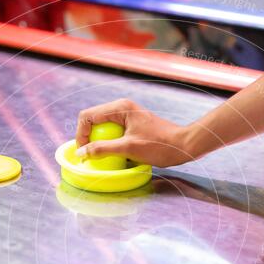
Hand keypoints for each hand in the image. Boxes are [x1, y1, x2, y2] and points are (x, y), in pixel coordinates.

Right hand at [75, 99, 193, 167]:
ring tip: (99, 155)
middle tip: (88, 155)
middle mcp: (122, 108)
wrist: (183, 145)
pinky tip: (114, 154)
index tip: (83, 152)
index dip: (80, 134)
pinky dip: (109, 142)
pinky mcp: (132, 124)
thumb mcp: (128, 148)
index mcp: (119, 108)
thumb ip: (102, 149)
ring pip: (102, 127)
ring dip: (98, 140)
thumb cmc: (160, 145)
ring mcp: (127, 115)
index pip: (87, 116)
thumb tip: (82, 152)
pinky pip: (113, 132)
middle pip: (92, 119)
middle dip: (87, 137)